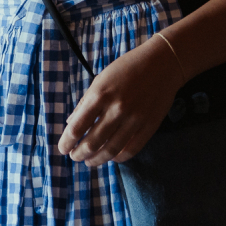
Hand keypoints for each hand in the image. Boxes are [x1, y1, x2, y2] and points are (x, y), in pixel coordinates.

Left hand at [57, 40, 185, 166]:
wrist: (162, 64)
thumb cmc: (126, 68)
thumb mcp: (100, 80)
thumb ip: (85, 102)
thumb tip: (70, 123)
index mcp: (100, 95)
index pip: (78, 126)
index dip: (67, 142)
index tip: (62, 148)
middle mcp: (116, 109)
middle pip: (93, 142)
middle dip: (80, 154)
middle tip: (74, 157)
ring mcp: (135, 119)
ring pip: (112, 149)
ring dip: (97, 159)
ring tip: (90, 161)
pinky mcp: (150, 126)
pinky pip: (132, 149)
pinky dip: (120, 157)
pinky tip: (112, 157)